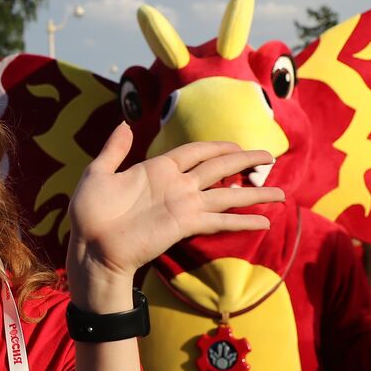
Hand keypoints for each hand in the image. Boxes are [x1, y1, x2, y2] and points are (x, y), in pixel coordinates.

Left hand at [66, 125, 282, 304]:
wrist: (90, 247)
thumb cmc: (90, 214)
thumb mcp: (97, 174)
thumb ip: (114, 149)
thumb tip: (125, 123)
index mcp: (158, 169)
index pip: (196, 152)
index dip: (217, 147)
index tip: (238, 145)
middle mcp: (176, 186)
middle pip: (219, 168)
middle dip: (243, 162)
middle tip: (268, 157)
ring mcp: (183, 206)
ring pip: (227, 194)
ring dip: (254, 193)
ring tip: (280, 193)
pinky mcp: (185, 224)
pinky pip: (220, 220)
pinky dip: (242, 222)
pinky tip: (264, 222)